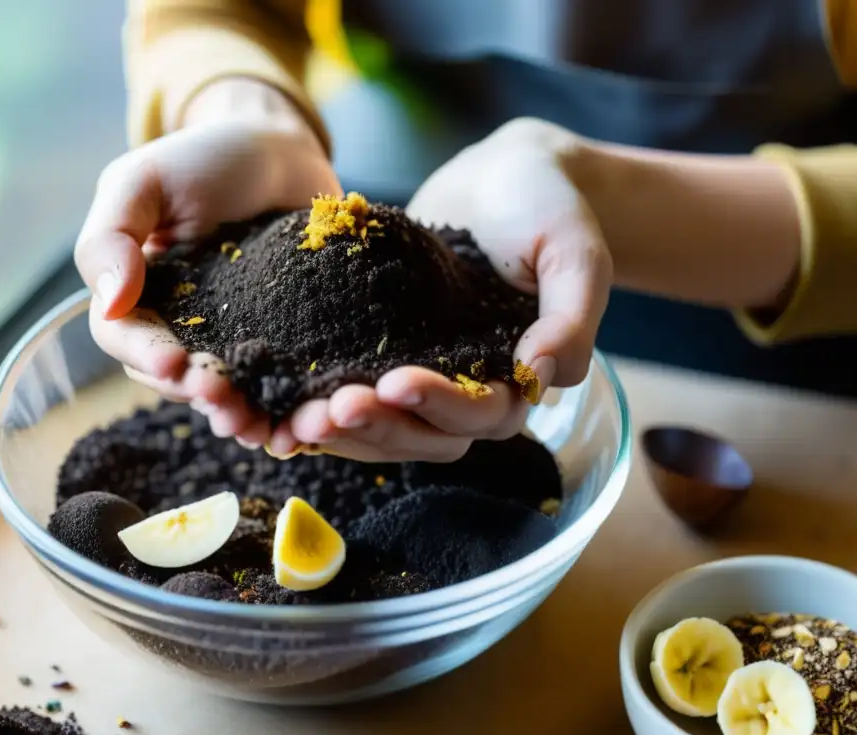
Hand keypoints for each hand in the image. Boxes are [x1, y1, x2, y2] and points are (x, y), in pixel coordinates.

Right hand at [75, 84, 339, 444]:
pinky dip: (283, 406)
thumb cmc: (205, 158)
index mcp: (136, 293)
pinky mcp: (282, 341)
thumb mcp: (143, 181)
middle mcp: (179, 325)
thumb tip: (110, 299)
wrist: (281, 149)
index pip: (124, 336)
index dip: (146, 356)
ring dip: (237, 413)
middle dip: (196, 392)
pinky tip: (298, 421)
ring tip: (258, 423)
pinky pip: (277, 382)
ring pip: (224, 390)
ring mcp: (232, 337)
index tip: (176, 364)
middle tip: (224, 397)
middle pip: (173, 378)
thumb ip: (112, 235)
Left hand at [267, 118, 612, 461]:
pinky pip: (352, 388)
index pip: (481, 415)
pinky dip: (318, 401)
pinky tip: (279, 397)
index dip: (439, 406)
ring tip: (295, 416)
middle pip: (424, 435)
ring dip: (341, 427)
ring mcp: (423, 373)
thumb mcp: (578, 256)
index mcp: (515, 379)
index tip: (396, 381)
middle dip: (378, 426)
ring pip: (383, 425)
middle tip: (328, 410)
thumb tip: (542, 378)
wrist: (505, 177)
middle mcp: (467, 389)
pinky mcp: (381, 349)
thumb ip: (572, 319)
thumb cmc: (550, 208)